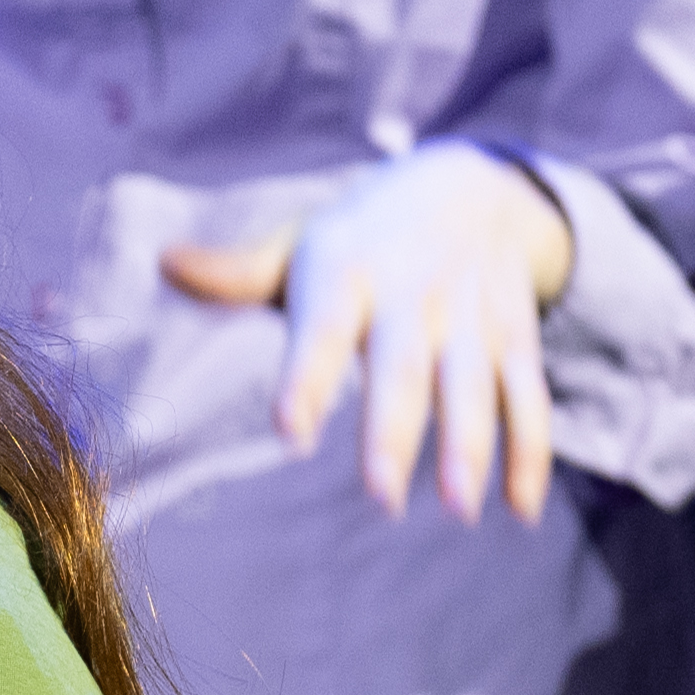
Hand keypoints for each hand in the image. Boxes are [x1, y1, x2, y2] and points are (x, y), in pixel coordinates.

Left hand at [159, 142, 579, 524]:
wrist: (472, 185)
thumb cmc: (362, 234)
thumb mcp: (302, 239)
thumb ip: (240, 270)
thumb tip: (165, 264)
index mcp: (349, 271)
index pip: (323, 329)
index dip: (307, 380)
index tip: (288, 433)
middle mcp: (414, 294)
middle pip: (404, 369)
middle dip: (395, 433)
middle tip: (381, 498)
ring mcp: (471, 316)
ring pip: (474, 385)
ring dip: (472, 447)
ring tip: (460, 510)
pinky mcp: (516, 335)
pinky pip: (527, 395)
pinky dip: (529, 452)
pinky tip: (520, 510)